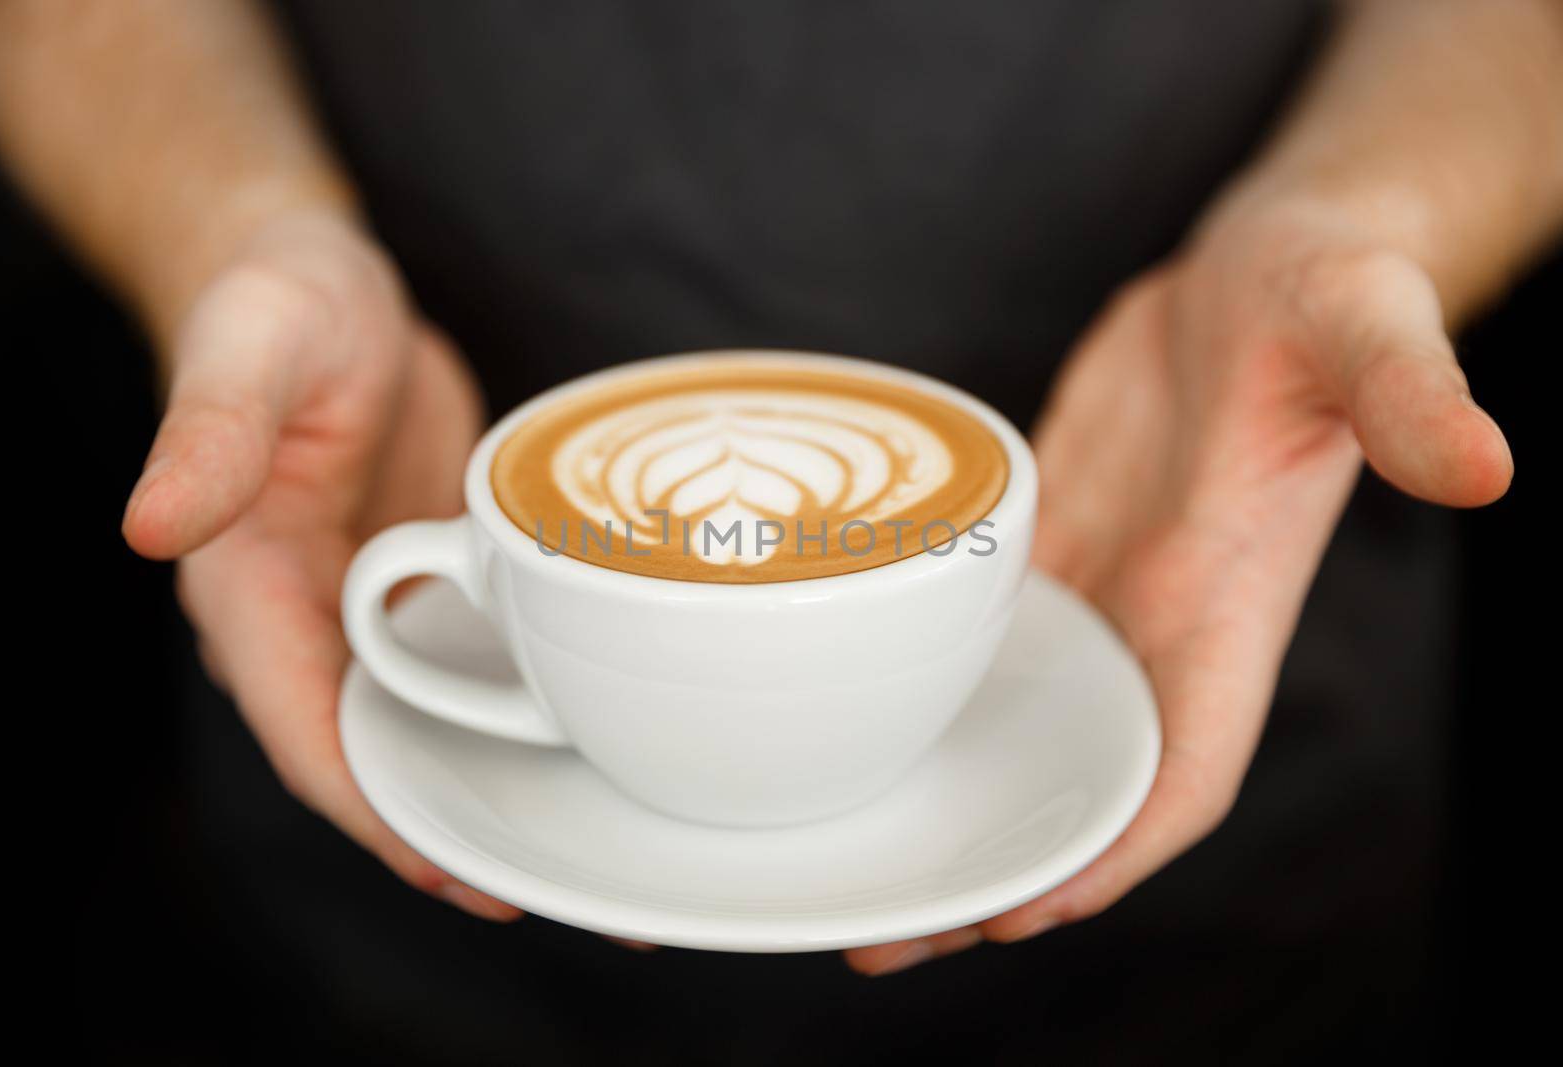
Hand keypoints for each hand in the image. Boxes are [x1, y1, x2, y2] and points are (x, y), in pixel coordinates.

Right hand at [122, 211, 518, 920]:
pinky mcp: (422, 583)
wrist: (329, 287)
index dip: (372, 807)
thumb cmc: (278, 305)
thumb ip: (210, 432)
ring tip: (588, 840)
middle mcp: (306, 620)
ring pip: (426, 723)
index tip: (451, 865)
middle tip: (551, 884)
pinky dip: (514, 708)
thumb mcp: (252, 345)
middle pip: (374, 754)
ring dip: (490, 784)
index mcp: (247, 588)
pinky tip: (586, 735)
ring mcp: (368, 609)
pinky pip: (463, 665)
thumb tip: (147, 526)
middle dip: (449, 826)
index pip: (306, 728)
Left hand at [845, 196, 1511, 974]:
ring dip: (944, 800)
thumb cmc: (1328, 299)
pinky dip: (923, 700)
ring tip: (842, 861)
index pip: (1179, 771)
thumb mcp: (1367, 331)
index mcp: (1229, 607)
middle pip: (1074, 783)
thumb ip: (1412, 401)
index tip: (1021, 915)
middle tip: (880, 935)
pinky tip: (847, 723)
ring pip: (1014, 730)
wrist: (1259, 271)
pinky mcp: (1043, 550)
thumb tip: (1488, 465)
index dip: (1112, 855)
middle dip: (994, 869)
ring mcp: (1097, 593)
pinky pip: (976, 648)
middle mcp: (1155, 623)